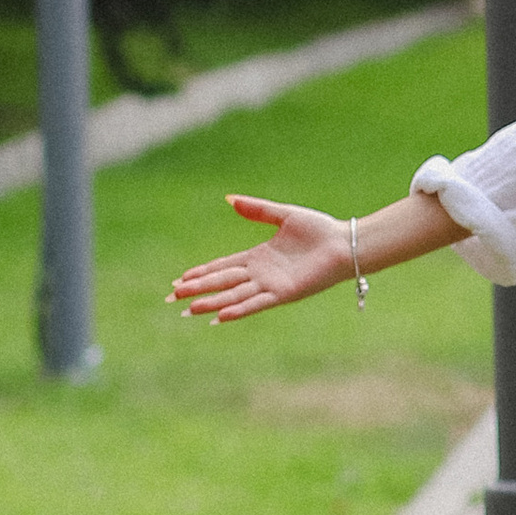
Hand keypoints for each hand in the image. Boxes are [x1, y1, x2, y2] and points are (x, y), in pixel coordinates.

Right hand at [170, 199, 350, 320]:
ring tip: (188, 309)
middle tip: (171, 299)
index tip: (179, 280)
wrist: (344, 243)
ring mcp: (271, 285)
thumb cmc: (319, 230)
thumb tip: (229, 199)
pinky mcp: (285, 293)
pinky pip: (257, 303)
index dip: (201, 273)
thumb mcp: (282, 215)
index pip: (222, 266)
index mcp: (258, 257)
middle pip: (221, 282)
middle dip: (196, 290)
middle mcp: (261, 274)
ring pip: (234, 295)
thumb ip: (257, 210)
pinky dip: (239, 309)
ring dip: (212, 302)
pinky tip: (221, 316)